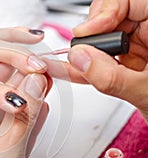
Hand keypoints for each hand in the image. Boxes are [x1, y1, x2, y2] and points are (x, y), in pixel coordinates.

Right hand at [54, 0, 147, 121]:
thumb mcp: (146, 93)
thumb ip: (112, 77)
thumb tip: (80, 58)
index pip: (130, 1)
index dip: (104, 12)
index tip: (87, 33)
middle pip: (111, 18)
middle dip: (91, 37)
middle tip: (80, 54)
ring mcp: (138, 47)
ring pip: (102, 39)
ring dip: (84, 55)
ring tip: (73, 66)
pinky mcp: (127, 61)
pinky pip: (101, 58)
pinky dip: (86, 67)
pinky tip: (72, 71)